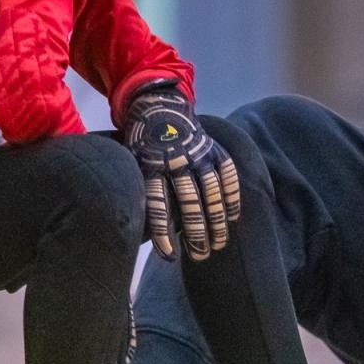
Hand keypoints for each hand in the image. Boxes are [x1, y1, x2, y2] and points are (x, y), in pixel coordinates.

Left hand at [120, 81, 240, 260]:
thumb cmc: (141, 147)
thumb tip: (136, 231)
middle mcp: (176, 161)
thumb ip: (138, 191)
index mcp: (151, 167)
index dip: (163, 232)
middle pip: (189, 202)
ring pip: (211, 191)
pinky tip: (234, 218)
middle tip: (201, 255)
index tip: (169, 255)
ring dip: (217, 220)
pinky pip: (227, 175)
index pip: (157, 204)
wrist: (158, 107)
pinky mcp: (214, 149)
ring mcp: (198, 154)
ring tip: (219, 243)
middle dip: (197, 232)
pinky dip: (232, 196)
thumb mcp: (130, 164)